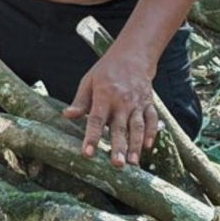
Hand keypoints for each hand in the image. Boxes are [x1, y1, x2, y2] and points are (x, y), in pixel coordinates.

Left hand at [65, 43, 161, 166]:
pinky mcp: (149, 104)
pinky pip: (152, 119)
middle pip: (120, 128)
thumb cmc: (107, 71)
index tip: (88, 153)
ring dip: (136, 145)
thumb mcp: (89, 81)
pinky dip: (152, 133)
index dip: (92, 137)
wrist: (133, 55)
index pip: (96, 120)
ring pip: (138, 127)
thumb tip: (67, 115)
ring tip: (134, 162)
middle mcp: (122, 101)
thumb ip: (80, 101)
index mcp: (104, 96)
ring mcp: (137, 103)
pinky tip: (148, 147)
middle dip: (119, 147)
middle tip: (117, 165)